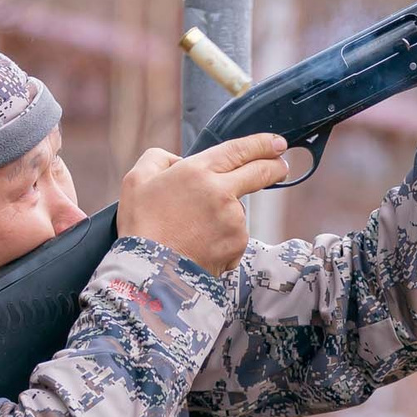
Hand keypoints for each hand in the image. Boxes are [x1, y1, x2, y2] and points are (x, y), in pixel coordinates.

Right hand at [117, 133, 288, 275]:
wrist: (149, 273)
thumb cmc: (141, 228)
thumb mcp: (136, 180)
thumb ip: (159, 159)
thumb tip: (178, 161)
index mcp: (197, 172)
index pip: (240, 150)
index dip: (262, 144)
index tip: (276, 144)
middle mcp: (221, 193)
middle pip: (260, 174)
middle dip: (274, 167)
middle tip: (280, 166)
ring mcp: (233, 220)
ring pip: (239, 210)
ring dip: (227, 215)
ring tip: (193, 230)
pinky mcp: (237, 245)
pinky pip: (235, 236)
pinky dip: (223, 239)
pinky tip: (200, 245)